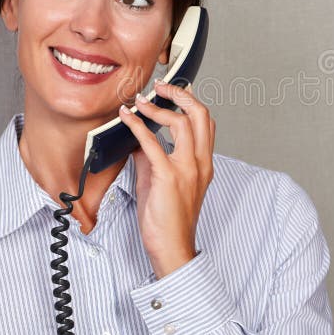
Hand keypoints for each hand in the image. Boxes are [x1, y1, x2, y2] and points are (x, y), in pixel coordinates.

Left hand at [118, 80, 214, 278]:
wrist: (172, 247)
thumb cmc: (169, 219)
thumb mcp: (162, 181)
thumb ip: (152, 158)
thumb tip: (136, 140)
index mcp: (204, 163)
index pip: (206, 122)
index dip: (191, 102)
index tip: (173, 92)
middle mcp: (200, 163)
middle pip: (201, 115)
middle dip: (181, 95)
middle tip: (162, 86)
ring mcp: (187, 169)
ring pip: (182, 123)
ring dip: (158, 107)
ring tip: (141, 102)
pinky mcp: (168, 177)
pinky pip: (153, 143)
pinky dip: (138, 126)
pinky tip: (127, 118)